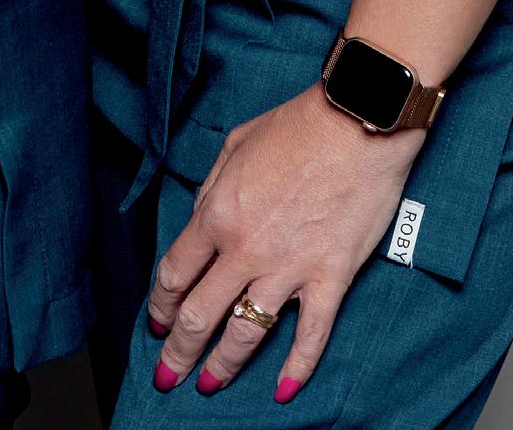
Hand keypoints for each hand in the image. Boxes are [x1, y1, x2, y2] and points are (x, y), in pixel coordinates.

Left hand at [148, 84, 418, 401]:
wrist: (356, 121)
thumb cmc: (295, 127)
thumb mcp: (233, 147)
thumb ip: (211, 191)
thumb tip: (201, 222)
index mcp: (217, 213)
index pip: (175, 274)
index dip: (160, 306)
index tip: (156, 325)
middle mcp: (246, 248)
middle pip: (200, 314)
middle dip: (179, 352)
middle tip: (168, 377)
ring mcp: (289, 268)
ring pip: (247, 333)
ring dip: (224, 366)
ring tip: (208, 386)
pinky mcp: (331, 278)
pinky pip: (311, 335)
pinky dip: (296, 367)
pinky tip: (283, 391)